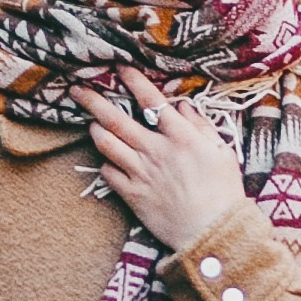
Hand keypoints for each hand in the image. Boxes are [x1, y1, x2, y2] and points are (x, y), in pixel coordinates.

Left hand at [82, 68, 247, 254]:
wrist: (212, 233)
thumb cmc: (223, 192)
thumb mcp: (222, 152)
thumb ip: (201, 126)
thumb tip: (182, 106)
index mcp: (181, 137)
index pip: (151, 100)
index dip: (133, 81)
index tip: (119, 68)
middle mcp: (156, 150)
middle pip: (116, 120)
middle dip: (94, 101)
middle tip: (77, 89)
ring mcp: (141, 173)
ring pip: (106, 144)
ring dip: (96, 129)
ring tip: (92, 123)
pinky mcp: (132, 195)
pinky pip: (108, 173)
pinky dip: (105, 163)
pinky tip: (107, 158)